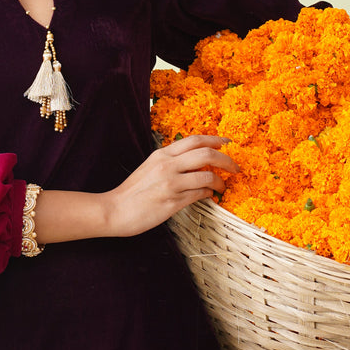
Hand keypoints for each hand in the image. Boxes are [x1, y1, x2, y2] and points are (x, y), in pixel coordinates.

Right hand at [104, 135, 238, 236]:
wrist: (114, 210)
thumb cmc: (132, 191)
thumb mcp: (150, 167)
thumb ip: (171, 162)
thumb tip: (195, 162)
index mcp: (162, 155)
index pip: (195, 140)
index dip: (215, 140)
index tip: (227, 143)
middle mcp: (167, 166)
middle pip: (206, 154)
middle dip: (226, 160)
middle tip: (235, 167)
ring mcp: (171, 184)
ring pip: (207, 177)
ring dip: (220, 182)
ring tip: (223, 187)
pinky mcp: (172, 202)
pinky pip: (199, 195)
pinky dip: (209, 194)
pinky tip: (210, 196)